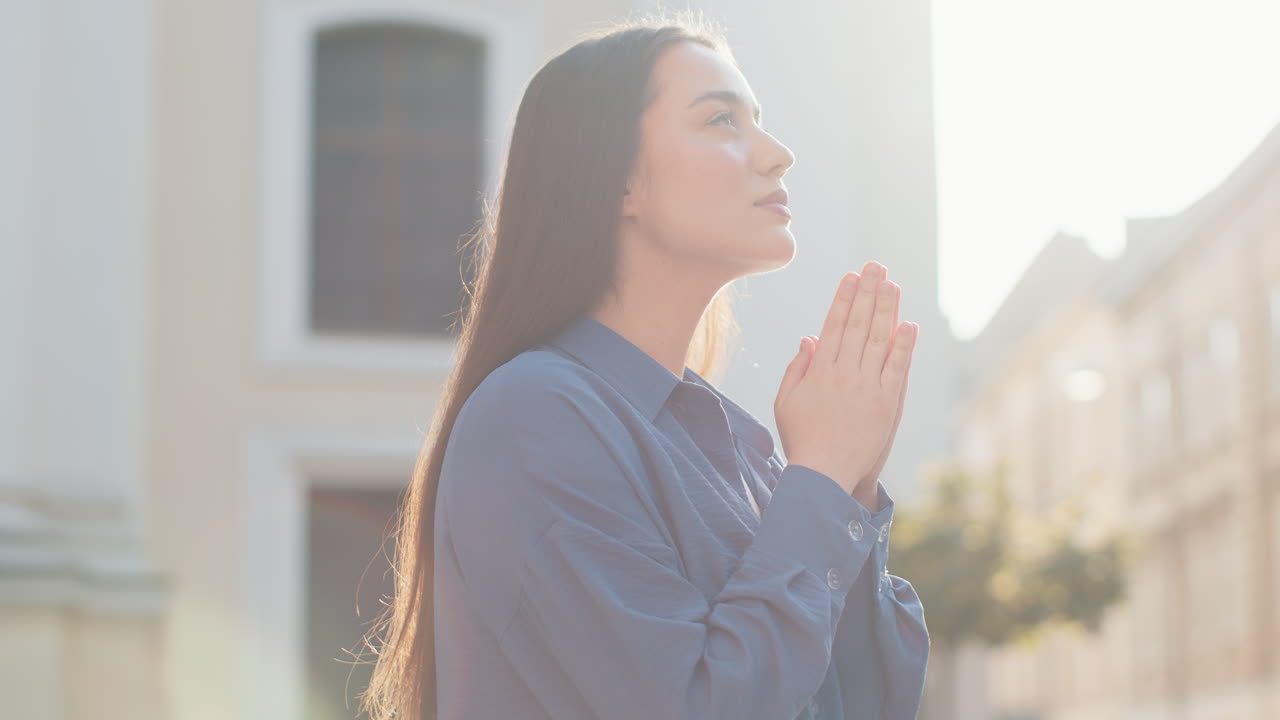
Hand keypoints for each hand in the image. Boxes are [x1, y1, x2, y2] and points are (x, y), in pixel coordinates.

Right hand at [773, 262, 917, 495]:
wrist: (823, 475)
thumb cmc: (801, 439)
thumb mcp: (786, 402)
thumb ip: (796, 369)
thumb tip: (808, 338)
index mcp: (818, 371)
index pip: (833, 325)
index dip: (844, 298)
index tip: (851, 276)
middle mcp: (843, 374)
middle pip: (858, 324)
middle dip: (867, 292)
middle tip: (875, 266)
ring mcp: (866, 387)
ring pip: (878, 340)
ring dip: (886, 309)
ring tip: (892, 284)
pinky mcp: (885, 404)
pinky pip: (896, 368)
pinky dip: (903, 345)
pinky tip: (908, 324)